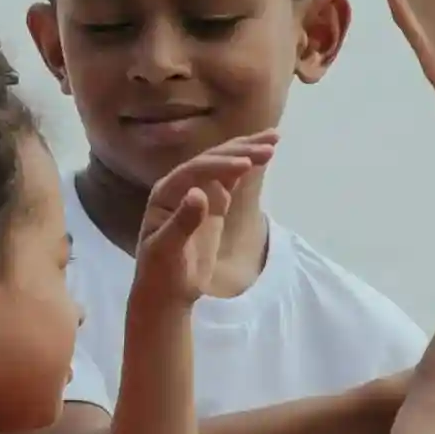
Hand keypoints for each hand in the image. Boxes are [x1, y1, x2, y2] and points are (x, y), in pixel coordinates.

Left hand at [123, 135, 276, 317]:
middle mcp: (180, 187)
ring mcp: (197, 195)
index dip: (221, 165)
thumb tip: (199, 193)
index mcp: (166, 193)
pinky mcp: (212, 206)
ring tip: (274, 140)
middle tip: (271, 143)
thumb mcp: (167, 250)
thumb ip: (183, 221)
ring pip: (223, 167)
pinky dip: (246, 169)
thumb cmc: (160, 273)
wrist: (165, 293)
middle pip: (212, 161)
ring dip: (247, 153)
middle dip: (241, 151)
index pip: (195, 171)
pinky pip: (229, 181)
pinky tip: (261, 157)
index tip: (247, 164)